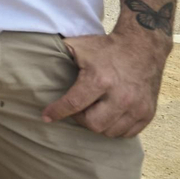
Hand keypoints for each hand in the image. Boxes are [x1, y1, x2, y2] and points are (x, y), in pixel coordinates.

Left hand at [42, 32, 167, 137]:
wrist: (143, 45)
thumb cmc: (106, 47)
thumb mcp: (79, 46)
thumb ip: (58, 55)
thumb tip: (31, 58)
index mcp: (100, 79)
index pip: (74, 104)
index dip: (57, 112)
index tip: (46, 116)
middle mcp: (121, 96)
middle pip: (93, 125)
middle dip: (80, 119)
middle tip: (78, 109)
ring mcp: (137, 106)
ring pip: (110, 132)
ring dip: (98, 125)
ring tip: (93, 111)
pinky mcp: (148, 112)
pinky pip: (127, 133)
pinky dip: (115, 128)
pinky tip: (109, 116)